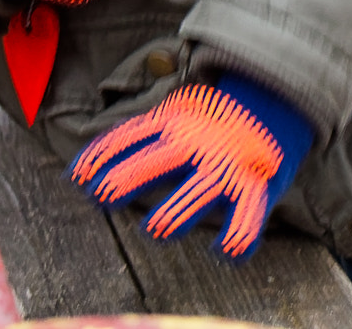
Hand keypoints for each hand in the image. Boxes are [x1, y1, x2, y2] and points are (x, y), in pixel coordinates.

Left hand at [72, 72, 313, 260]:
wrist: (275, 101)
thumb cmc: (210, 121)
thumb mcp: (173, 115)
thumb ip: (135, 140)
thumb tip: (80, 170)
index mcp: (174, 122)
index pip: (131, 138)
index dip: (102, 157)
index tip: (77, 179)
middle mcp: (199, 142)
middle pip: (159, 160)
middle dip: (128, 179)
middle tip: (102, 199)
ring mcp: (227, 164)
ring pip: (201, 191)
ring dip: (178, 212)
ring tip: (158, 230)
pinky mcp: (255, 186)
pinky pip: (249, 216)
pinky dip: (238, 236)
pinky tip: (223, 251)